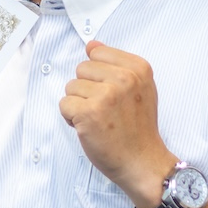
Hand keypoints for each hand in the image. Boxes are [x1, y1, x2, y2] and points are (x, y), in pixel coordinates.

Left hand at [60, 40, 174, 205]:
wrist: (143, 162)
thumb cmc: (139, 128)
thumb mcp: (139, 88)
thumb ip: (116, 64)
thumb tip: (91, 45)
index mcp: (138, 68)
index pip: (98, 52)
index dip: (98, 74)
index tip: (111, 92)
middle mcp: (124, 78)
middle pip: (82, 68)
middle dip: (87, 89)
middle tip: (105, 110)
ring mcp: (106, 95)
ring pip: (71, 86)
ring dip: (78, 104)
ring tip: (98, 119)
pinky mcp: (89, 113)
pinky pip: (64, 104)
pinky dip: (71, 119)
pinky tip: (89, 128)